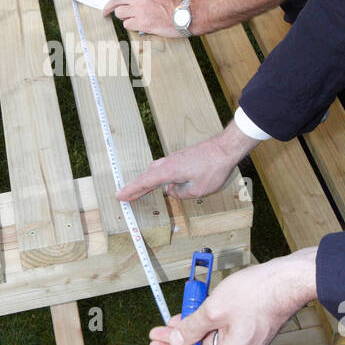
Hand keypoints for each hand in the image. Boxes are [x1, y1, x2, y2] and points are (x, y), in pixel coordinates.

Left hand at [104, 0, 181, 35]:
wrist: (186, 14)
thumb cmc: (175, 6)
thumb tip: (131, 5)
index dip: (110, 4)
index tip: (106, 10)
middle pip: (117, 7)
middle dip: (120, 13)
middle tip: (123, 17)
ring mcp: (139, 11)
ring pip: (121, 16)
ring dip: (128, 20)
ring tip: (140, 21)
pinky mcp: (142, 23)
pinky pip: (128, 25)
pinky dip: (134, 27)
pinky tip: (144, 26)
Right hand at [118, 121, 252, 201]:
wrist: (225, 148)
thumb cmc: (213, 168)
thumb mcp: (198, 190)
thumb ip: (181, 194)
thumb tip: (172, 191)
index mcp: (169, 171)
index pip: (144, 182)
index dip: (131, 190)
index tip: (120, 196)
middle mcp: (168, 163)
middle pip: (147, 175)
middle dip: (136, 187)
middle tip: (125, 196)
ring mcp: (174, 158)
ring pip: (156, 170)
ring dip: (147, 181)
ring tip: (140, 191)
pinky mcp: (181, 157)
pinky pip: (165, 168)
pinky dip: (158, 176)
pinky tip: (164, 183)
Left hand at [148, 249, 318, 344]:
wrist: (286, 280)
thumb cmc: (259, 296)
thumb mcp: (215, 310)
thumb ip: (192, 328)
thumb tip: (177, 341)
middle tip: (156, 344)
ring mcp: (241, 339)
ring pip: (207, 344)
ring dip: (185, 337)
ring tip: (164, 329)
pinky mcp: (243, 326)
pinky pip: (216, 332)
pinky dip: (199, 326)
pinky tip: (184, 317)